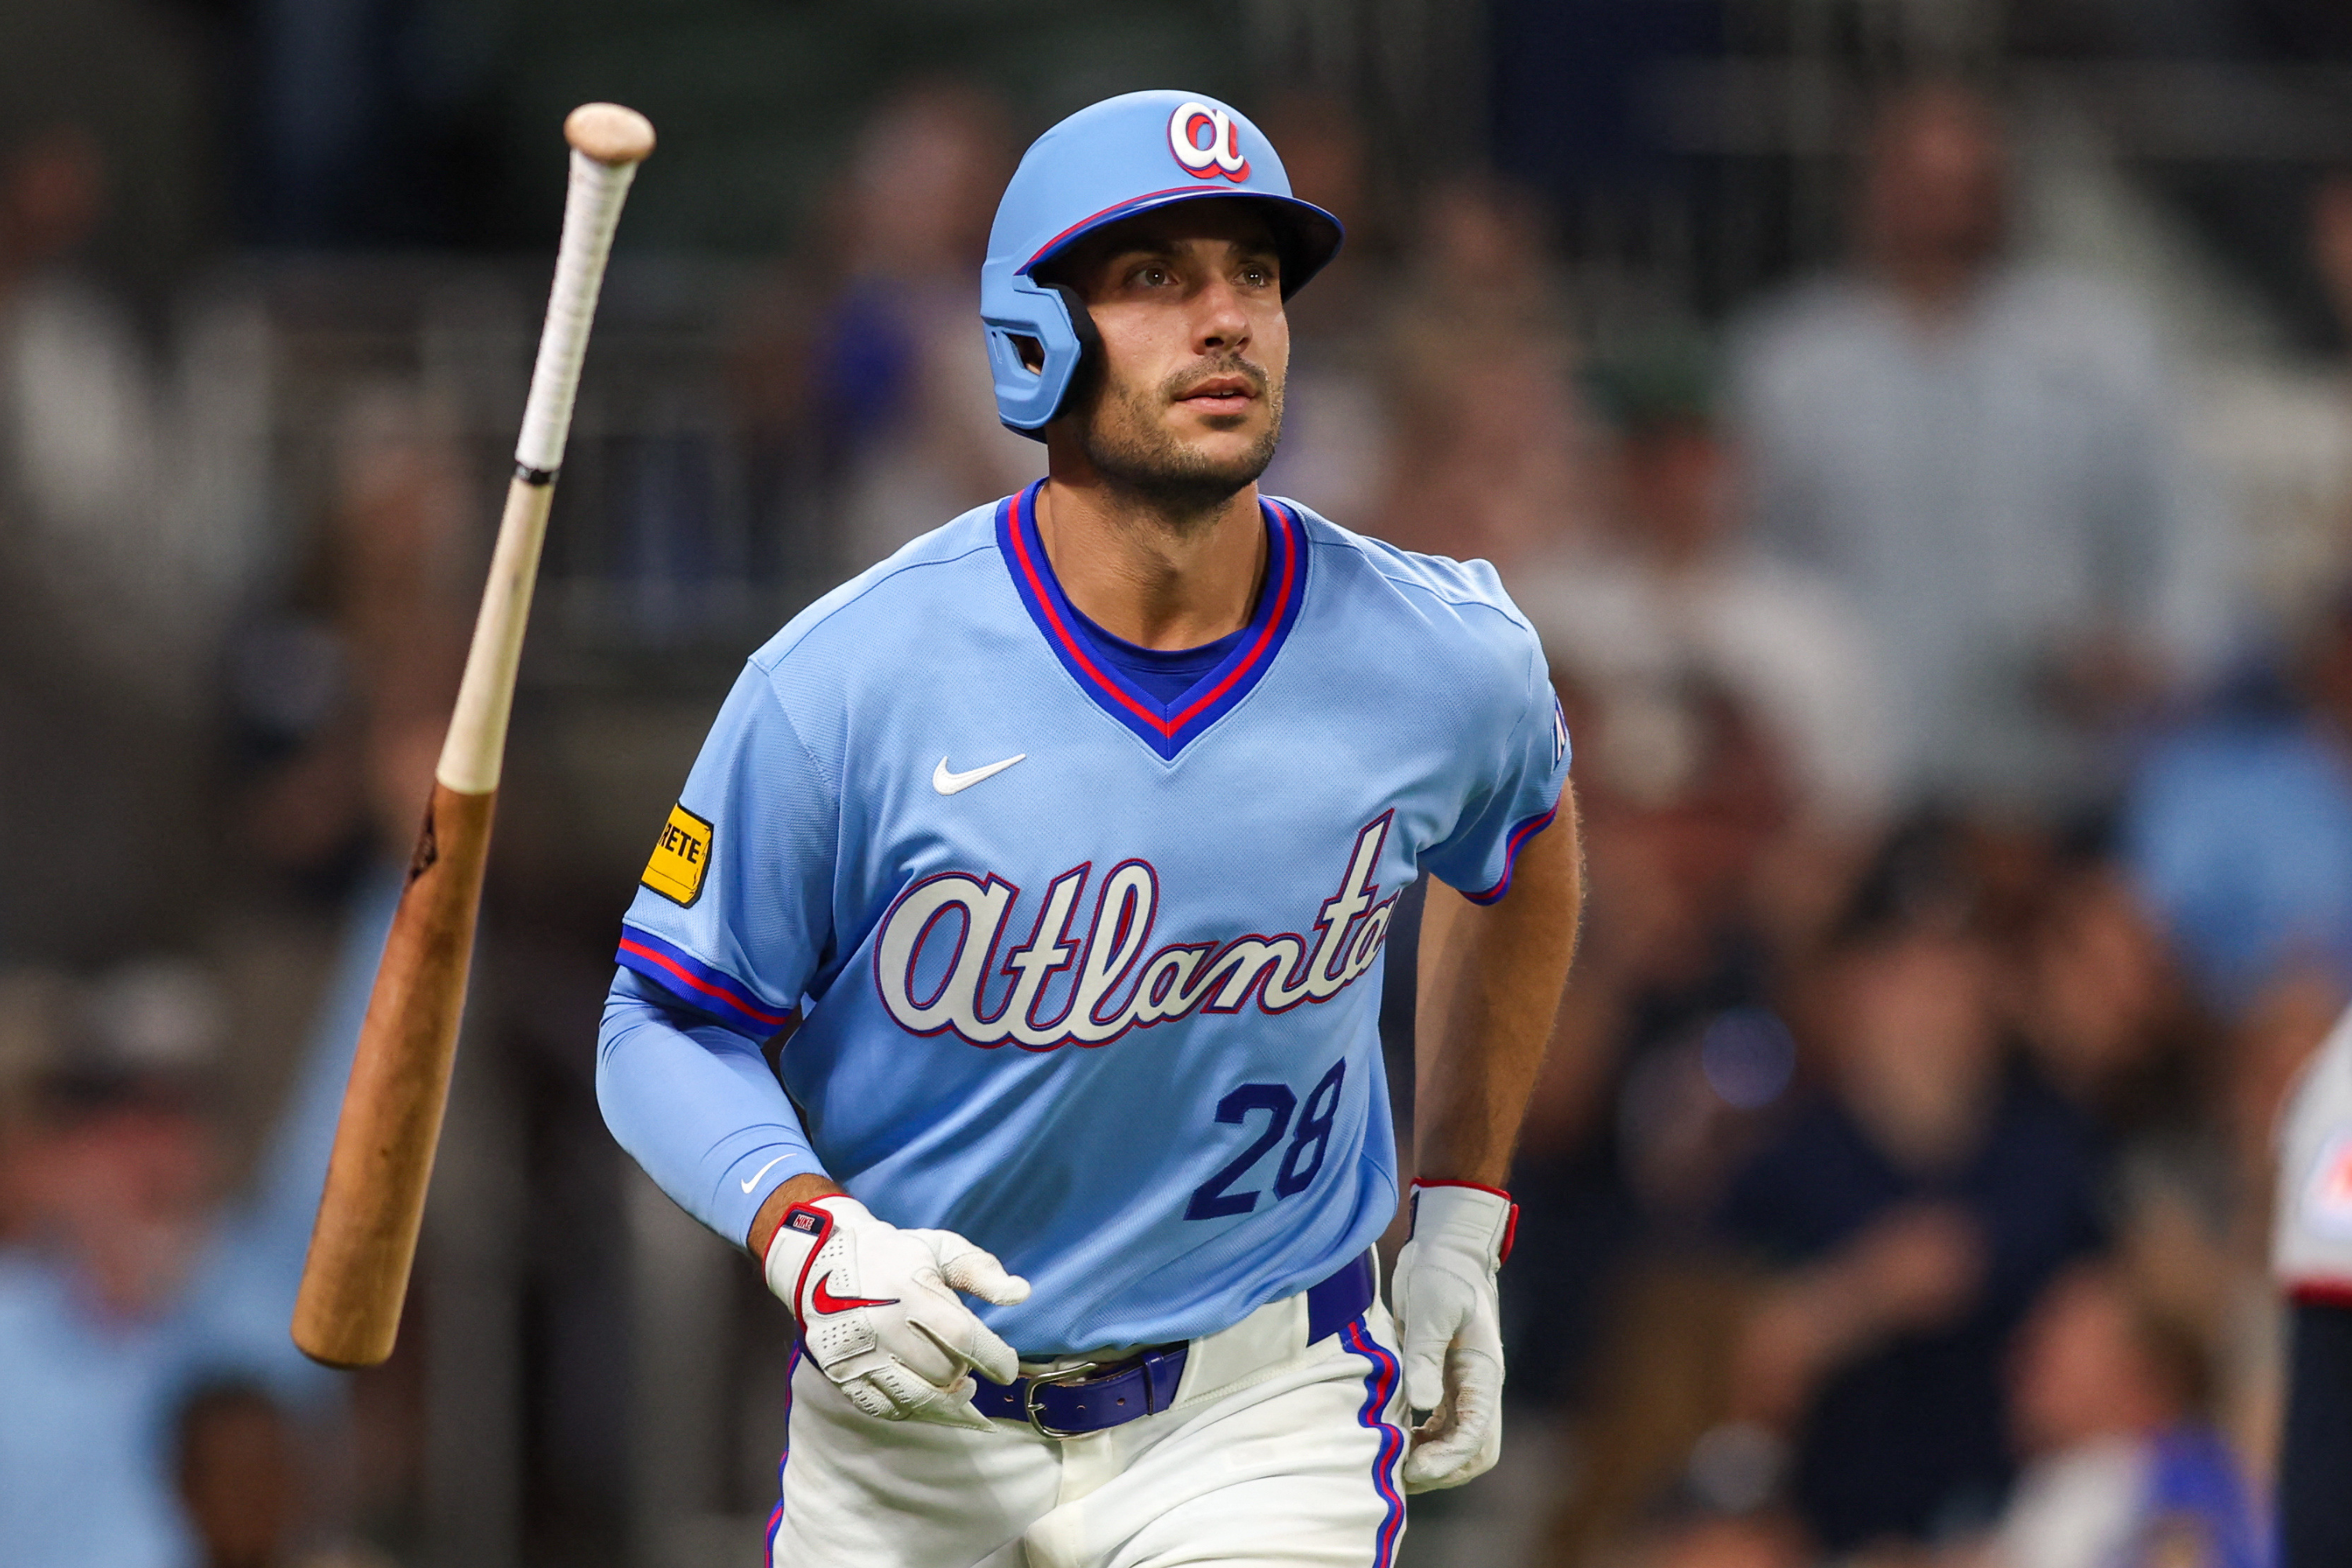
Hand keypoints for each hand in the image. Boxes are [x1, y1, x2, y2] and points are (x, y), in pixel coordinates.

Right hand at [763, 1195, 1030, 1429]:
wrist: (822, 1262)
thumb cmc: (894, 1255)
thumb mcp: (940, 1249)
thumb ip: (981, 1271)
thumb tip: (1021, 1294)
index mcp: (911, 1293)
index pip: (964, 1339)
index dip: (995, 1359)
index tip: (1008, 1367)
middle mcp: (883, 1327)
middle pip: (943, 1374)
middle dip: (967, 1376)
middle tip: (973, 1367)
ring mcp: (860, 1355)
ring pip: (917, 1400)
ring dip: (947, 1403)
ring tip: (962, 1391)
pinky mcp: (843, 1374)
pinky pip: (886, 1408)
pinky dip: (914, 1411)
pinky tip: (928, 1399)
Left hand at [1391, 1180, 1514, 1491]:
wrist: (1446, 1248)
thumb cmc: (1442, 1272)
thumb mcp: (1430, 1308)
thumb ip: (1424, 1354)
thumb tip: (1422, 1402)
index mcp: (1483, 1372)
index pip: (1477, 1434)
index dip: (1447, 1458)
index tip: (1414, 1466)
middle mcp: (1478, 1387)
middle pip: (1476, 1451)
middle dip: (1444, 1470)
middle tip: (1403, 1473)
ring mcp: (1462, 1387)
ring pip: (1459, 1444)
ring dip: (1432, 1460)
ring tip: (1394, 1462)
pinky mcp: (1443, 1381)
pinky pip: (1440, 1427)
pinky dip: (1422, 1441)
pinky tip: (1394, 1438)